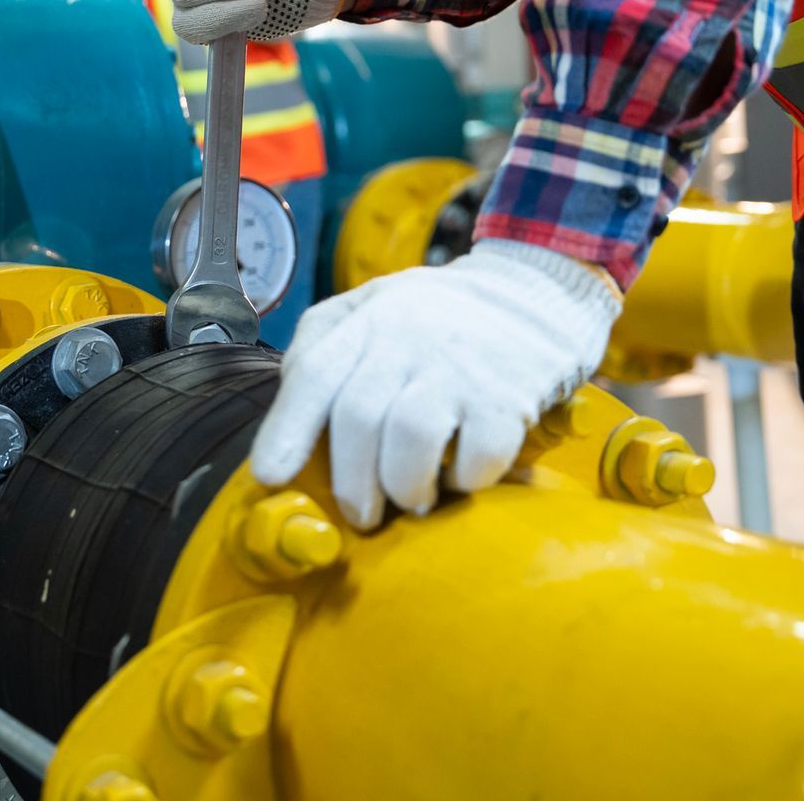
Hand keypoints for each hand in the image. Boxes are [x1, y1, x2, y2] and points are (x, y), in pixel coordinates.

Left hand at [251, 239, 622, 528]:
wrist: (534, 291)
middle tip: (359, 513)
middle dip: (351, 481)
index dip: (287, 428)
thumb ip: (323, 348)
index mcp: (367, 319)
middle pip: (358, 417)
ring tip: (410, 498)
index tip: (270, 475)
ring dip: (403, 486)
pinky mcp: (508, 395)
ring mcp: (459, 365)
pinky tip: (462, 476)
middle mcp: (408, 338)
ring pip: (410, 438)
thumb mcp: (370, 307)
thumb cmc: (435, 316)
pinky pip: (477, 455)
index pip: (314, 372)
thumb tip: (287, 415)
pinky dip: (464, 480)